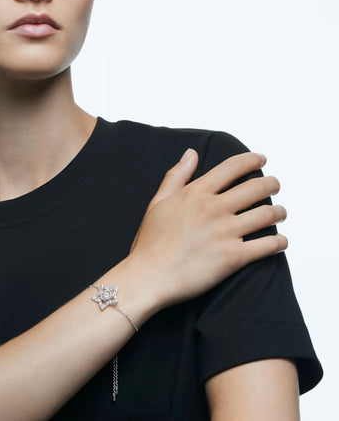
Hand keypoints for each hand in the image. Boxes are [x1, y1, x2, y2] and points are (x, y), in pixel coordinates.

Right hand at [127, 148, 286, 310]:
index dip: (252, 160)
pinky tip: (280, 241)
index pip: (232, 167)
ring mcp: (225, 232)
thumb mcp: (158, 201)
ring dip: (279, 212)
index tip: (261, 160)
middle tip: (274, 186)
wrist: (149, 276)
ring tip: (279, 213)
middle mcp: (214, 208)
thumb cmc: (150, 241)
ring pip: (267, 214)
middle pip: (256, 188)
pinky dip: (279, 242)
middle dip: (272, 184)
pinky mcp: (233, 257)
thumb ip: (176, 176)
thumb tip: (190, 154)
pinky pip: (267, 245)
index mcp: (196, 193)